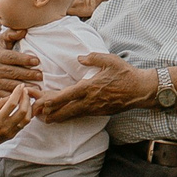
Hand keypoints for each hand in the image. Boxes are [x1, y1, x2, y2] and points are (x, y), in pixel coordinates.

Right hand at [0, 29, 42, 96]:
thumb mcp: (4, 39)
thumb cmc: (0, 49)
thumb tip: (24, 30)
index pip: (12, 58)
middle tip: (41, 75)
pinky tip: (28, 95)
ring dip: (26, 86)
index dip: (25, 59)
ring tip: (38, 87)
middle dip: (29, 74)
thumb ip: (13, 33)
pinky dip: (18, 96)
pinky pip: (7, 94)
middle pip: (13, 72)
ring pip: (12, 84)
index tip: (37, 61)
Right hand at [0, 84, 35, 148]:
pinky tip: (23, 108)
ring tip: (26, 99)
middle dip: (26, 99)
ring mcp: (10, 133)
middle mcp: (5, 128)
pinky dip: (25, 115)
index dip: (17, 93)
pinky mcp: (11, 136)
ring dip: (28, 108)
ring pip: (26, 119)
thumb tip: (11, 95)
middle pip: (23, 111)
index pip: (12, 104)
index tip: (20, 86)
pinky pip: (23, 124)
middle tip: (25, 91)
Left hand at [41, 51, 155, 118]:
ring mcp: (95, 108)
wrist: (141, 90)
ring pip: (72, 115)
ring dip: (58, 116)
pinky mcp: (99, 112)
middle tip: (35, 115)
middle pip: (65, 110)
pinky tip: (63, 116)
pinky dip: (69, 116)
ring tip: (44, 118)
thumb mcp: (110, 61)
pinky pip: (81, 115)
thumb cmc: (126, 74)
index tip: (39, 103)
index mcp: (90, 87)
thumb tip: (80, 58)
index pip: (67, 95)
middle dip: (49, 113)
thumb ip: (93, 58)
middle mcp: (90, 100)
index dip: (51, 100)